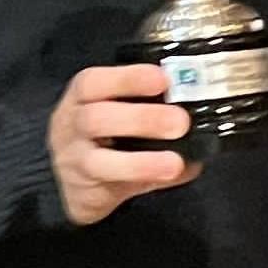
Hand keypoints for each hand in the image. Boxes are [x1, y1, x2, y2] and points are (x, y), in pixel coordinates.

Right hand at [48, 65, 199, 225]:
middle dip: (142, 119)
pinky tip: (168, 175)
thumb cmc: (101, 137)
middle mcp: (72, 124)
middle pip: (97, 118)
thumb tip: (201, 124)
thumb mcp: (117, 113)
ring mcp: (75, 158)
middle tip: (180, 122)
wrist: (66, 179)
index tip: (163, 79)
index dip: (128, 78)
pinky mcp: (83, 188)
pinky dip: (145, 178)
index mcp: (83, 95)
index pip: (95, 82)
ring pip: (100, 160)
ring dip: (141, 160)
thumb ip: (152, 111)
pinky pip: (113, 184)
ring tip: (174, 162)